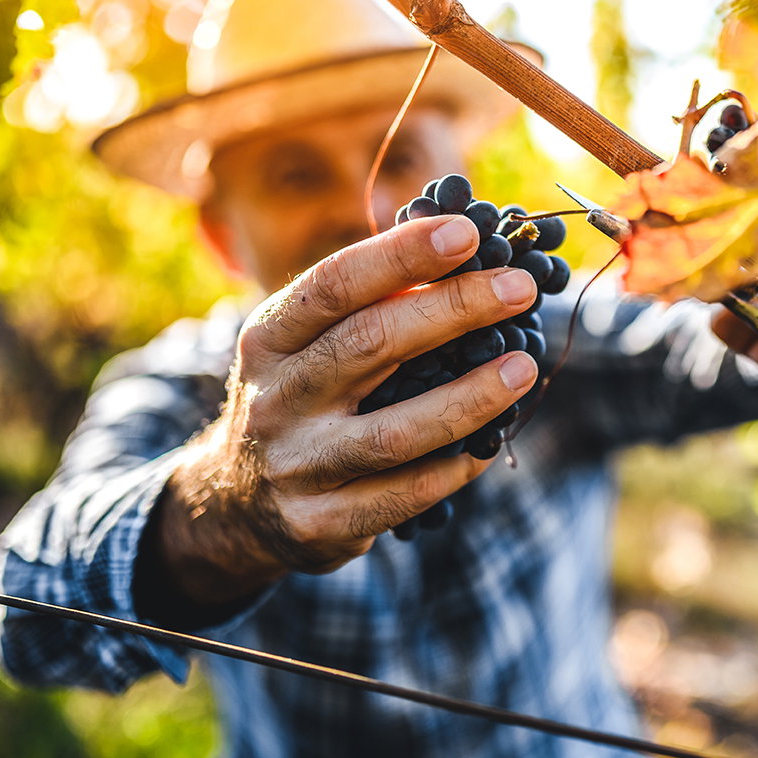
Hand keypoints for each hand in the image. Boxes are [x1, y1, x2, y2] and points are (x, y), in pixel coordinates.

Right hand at [148, 216, 538, 607]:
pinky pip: (404, 495)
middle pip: (370, 344)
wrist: (235, 504)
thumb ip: (368, 305)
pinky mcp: (319, 523)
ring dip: (469, 398)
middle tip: (519, 288)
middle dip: (454, 309)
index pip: (335, 284)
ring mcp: (296, 465)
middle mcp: (276, 399)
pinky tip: (490, 444)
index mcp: (269, 338)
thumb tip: (468, 254)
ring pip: (393, 433)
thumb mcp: (305, 345)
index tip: (469, 234)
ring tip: (523, 368)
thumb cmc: (300, 398)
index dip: (403, 255)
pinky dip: (455, 468)